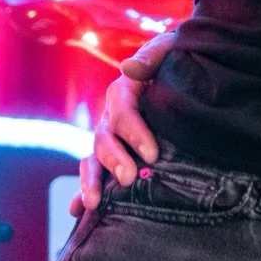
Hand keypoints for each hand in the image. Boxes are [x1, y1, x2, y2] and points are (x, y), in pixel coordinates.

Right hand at [69, 31, 171, 215]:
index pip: (122, 110)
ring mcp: (110, 137)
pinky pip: (95, 173)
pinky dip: (83, 192)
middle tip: (128, 178)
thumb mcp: (168, 49)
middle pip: (105, 139)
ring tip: (94, 203)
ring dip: (91, 181)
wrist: (182, 69)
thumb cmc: (177, 58)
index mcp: (124, 90)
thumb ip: (151, 56)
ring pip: (94, 159)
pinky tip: (78, 212)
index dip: (134, 132)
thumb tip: (130, 68)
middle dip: (114, 160)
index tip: (152, 154)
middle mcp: (112, 116)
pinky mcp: (115, 154)